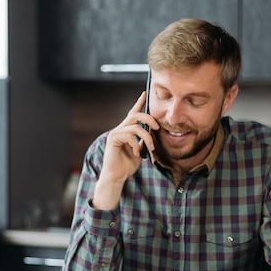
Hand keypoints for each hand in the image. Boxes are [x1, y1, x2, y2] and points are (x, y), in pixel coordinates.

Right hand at [92, 92, 157, 209]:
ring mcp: (115, 133)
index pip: (133, 113)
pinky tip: (137, 153)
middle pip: (136, 115)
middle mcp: (120, 129)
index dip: (139, 103)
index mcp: (126, 131)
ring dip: (147, 137)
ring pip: (135, 127)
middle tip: (157, 128)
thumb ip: (143, 142)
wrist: (117, 176)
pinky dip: (136, 144)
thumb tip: (149, 135)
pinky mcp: (113, 139)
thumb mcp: (139, 152)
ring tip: (151, 148)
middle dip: (149, 119)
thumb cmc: (126, 166)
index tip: (145, 93)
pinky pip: (129, 136)